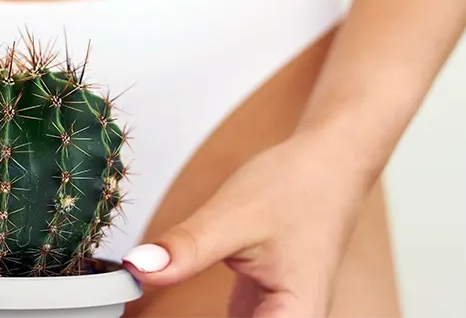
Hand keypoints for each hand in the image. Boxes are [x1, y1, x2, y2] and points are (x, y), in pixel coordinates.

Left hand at [121, 129, 370, 317]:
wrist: (327, 164)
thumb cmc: (298, 187)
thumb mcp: (232, 216)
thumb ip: (186, 249)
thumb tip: (137, 270)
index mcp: (296, 316)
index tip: (148, 311)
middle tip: (138, 298)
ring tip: (143, 302)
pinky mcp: (265, 307)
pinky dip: (202, 317)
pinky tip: (170, 290)